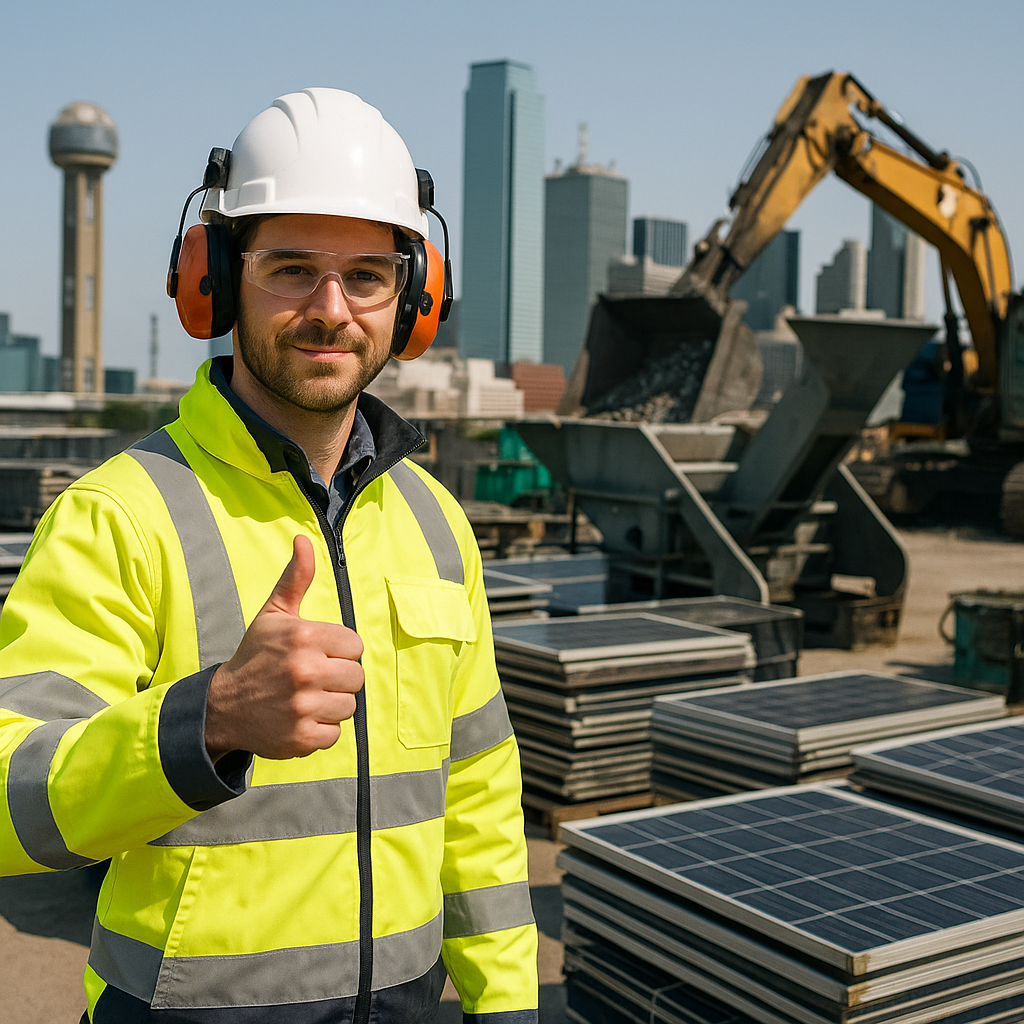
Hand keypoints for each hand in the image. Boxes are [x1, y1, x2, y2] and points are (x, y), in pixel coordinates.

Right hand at [205, 535, 363, 759]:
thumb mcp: (274, 614)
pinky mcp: (301, 738)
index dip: (339, 651)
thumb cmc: (256, 655)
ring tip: (306, 698)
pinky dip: (321, 730)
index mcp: (303, 637)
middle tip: (312, 679)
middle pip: (357, 678)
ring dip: (331, 705)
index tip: (318, 654)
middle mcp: (304, 671)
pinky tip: (300, 718)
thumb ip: (296, 578)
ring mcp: (302, 706)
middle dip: (338, 679)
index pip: (354, 646)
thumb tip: (304, 539)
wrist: (222, 705)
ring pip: (349, 707)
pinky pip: (335, 734)